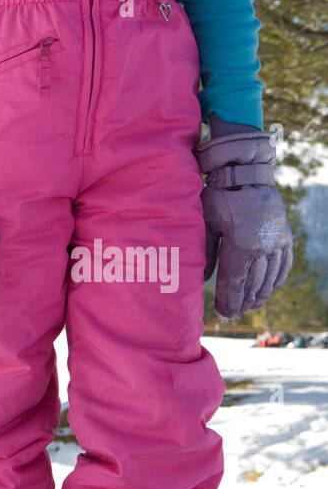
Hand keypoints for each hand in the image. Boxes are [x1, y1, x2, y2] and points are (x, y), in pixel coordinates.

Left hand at [196, 131, 293, 317]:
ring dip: (261, 293)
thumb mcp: (205, 224)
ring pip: (270, 276)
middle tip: (235, 313)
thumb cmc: (219, 198)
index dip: (230, 300)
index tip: (224, 313)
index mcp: (241, 247)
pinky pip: (284, 262)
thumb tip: (203, 280)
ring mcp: (277, 241)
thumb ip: (204, 254)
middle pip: (253, 283)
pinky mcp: (285, 235)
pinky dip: (278, 277)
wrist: (247, 175)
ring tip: (252, 305)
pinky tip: (272, 287)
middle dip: (243, 301)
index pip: (235, 283)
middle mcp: (263, 247)